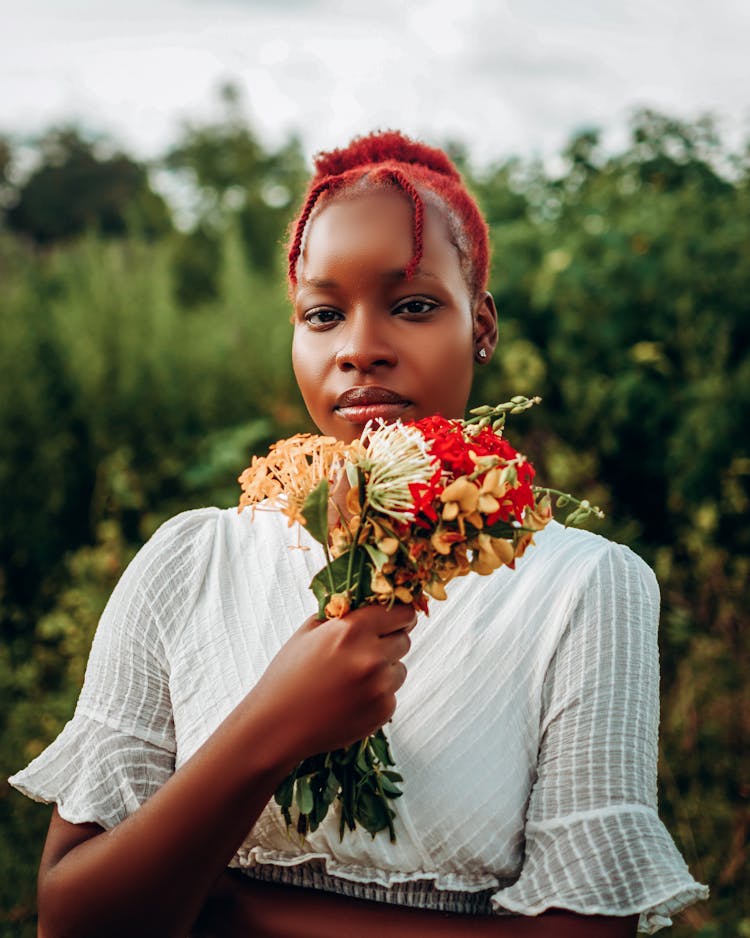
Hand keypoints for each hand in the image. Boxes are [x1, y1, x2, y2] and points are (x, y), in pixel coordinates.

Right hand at [247, 603, 416, 766]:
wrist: (276, 726)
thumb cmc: (288, 676)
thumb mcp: (308, 632)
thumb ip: (342, 614)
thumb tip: (370, 601)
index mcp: (351, 629)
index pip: (402, 613)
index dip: (398, 616)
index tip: (394, 620)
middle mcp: (370, 656)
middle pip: (404, 640)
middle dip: (389, 643)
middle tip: (364, 653)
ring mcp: (379, 686)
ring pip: (400, 669)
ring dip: (384, 671)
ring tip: (351, 680)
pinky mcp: (382, 711)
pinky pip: (392, 695)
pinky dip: (377, 695)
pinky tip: (350, 699)